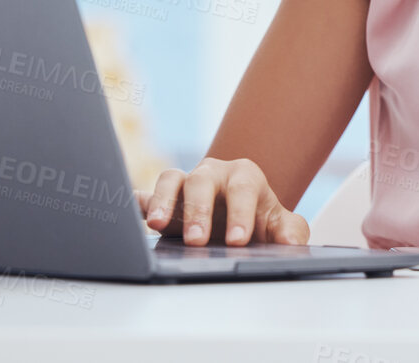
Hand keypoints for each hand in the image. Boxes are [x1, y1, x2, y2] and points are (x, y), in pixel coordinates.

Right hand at [138, 157, 308, 246]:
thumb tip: (292, 243)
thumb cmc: (260, 222)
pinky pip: (146, 197)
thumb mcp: (281, 227)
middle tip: (197, 240)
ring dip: (163, 200)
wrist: (241, 224)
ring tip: (156, 224)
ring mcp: (186, 185)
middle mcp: (213, 174)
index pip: (243, 189)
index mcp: (244, 176)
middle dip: (199, 210)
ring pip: (171, 179)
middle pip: (202, 181)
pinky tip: (126, 214)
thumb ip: (290, 232)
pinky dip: (138, 203)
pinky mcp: (164, 201)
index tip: (238, 241)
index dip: (240, 214)